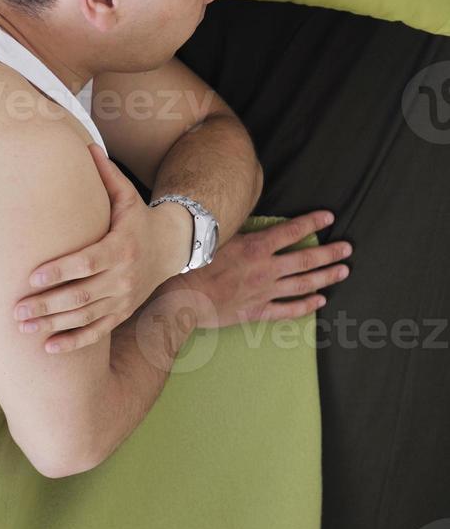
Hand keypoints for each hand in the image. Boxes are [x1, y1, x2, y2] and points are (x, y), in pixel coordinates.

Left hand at [13, 143, 185, 352]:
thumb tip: (82, 143)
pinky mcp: (122, 313)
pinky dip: (74, 342)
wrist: (173, 247)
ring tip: (22, 330)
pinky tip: (48, 348)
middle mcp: (123, 278)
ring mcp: (123, 299)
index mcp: (120, 248)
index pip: (86, 263)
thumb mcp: (126, 196)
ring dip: (53, 326)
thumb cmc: (137, 218)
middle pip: (82, 296)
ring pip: (86, 317)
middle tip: (15, 312)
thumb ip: (104, 174)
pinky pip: (97, 332)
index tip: (30, 278)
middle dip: (47, 306)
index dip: (59, 272)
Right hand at [163, 210, 347, 330]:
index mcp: (255, 248)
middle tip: (347, 249)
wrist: (181, 299)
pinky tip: (320, 301)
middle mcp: (265, 270)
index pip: (291, 231)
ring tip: (343, 271)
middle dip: (329, 253)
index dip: (312, 223)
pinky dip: (306, 306)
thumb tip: (250, 222)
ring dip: (326, 277)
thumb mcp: (214, 240)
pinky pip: (288, 310)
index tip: (329, 217)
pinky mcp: (257, 311)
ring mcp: (264, 292)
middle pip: (305, 259)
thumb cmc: (191, 266)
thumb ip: (237, 233)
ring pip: (303, 284)